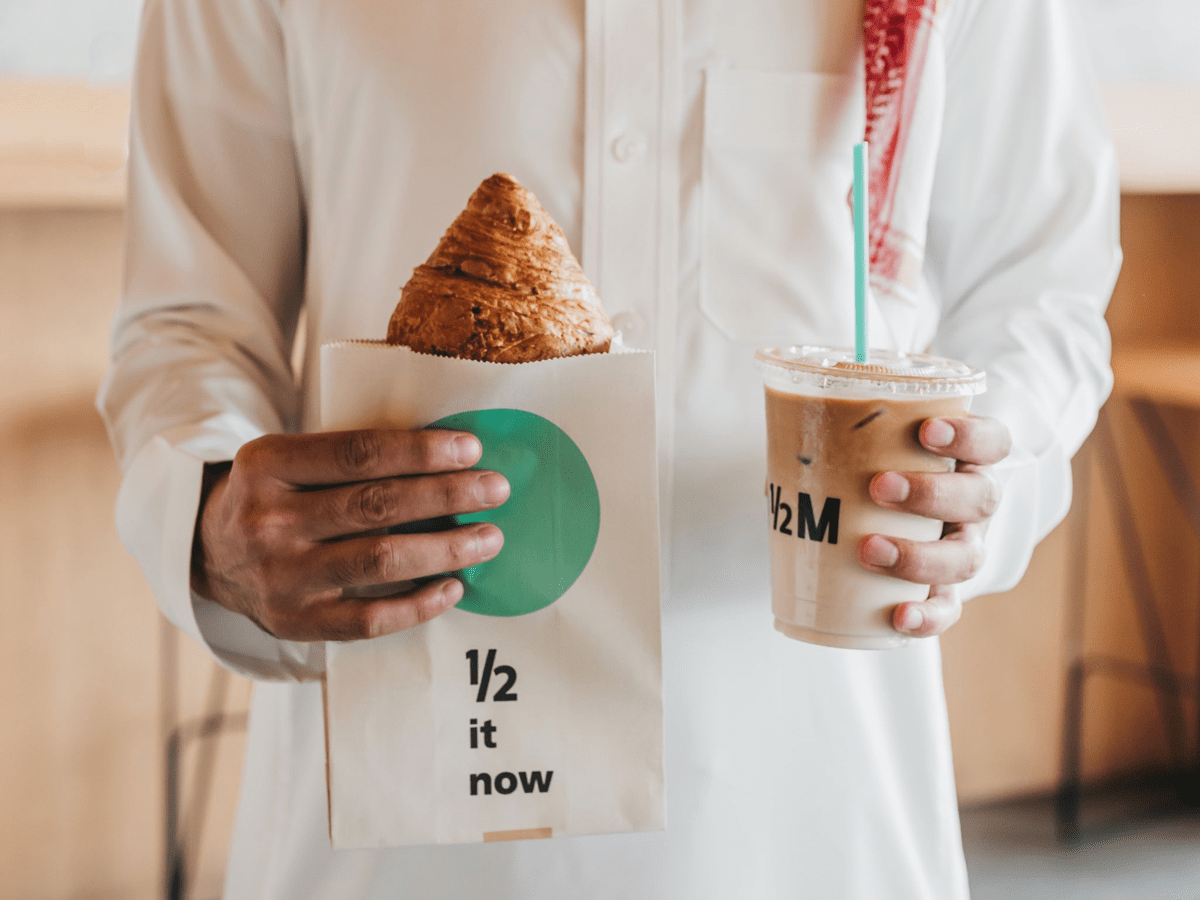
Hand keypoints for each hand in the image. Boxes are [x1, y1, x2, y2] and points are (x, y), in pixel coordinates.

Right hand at [192, 429, 508, 641]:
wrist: (207, 554)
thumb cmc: (275, 496)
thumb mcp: (288, 459)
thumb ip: (348, 457)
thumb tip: (449, 456)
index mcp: (268, 464)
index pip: (358, 453)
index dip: (420, 451)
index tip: (471, 448)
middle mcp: (268, 521)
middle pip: (376, 505)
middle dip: (447, 495)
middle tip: (496, 489)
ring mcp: (280, 577)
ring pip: (379, 562)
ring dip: (445, 549)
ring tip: (490, 539)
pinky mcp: (294, 623)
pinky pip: (369, 620)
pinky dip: (418, 605)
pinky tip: (454, 587)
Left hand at [858, 415, 1011, 637]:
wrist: (874, 516)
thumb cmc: (869, 468)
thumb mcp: (862, 443)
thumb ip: (841, 430)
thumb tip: (793, 422)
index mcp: (964, 459)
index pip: (991, 441)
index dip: (969, 436)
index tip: (926, 430)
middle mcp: (972, 504)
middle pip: (980, 498)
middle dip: (932, 493)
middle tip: (880, 486)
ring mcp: (962, 548)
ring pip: (967, 557)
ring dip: (921, 555)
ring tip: (870, 548)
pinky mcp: (943, 590)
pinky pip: (947, 609)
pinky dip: (928, 616)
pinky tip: (900, 615)